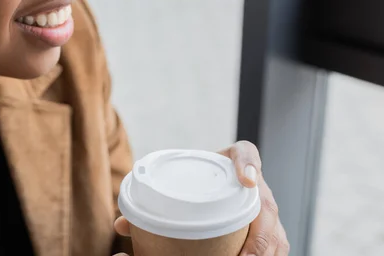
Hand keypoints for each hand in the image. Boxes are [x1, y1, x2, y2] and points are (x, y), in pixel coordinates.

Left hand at [112, 141, 289, 255]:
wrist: (213, 175)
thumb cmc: (193, 178)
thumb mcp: (178, 179)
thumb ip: (153, 198)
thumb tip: (121, 224)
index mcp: (233, 160)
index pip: (246, 153)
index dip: (249, 165)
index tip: (247, 180)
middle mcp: (254, 183)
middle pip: (267, 205)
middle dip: (261, 234)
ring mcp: (265, 207)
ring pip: (277, 232)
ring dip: (267, 251)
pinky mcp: (269, 228)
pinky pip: (277, 244)